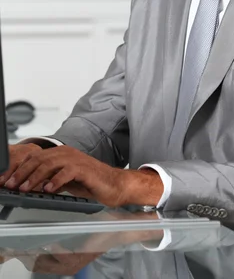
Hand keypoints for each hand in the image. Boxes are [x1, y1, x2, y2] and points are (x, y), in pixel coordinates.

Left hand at [1, 145, 162, 206]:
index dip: (20, 167)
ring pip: (49, 164)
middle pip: (39, 158)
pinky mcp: (85, 168)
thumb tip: (29, 184)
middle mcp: (67, 153)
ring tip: (25, 188)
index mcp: (61, 154)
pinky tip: (47, 189)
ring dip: (35, 176)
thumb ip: (49, 179)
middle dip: (22, 172)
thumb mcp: (65, 181)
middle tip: (11, 184)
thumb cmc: (91, 182)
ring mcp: (76, 159)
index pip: (35, 157)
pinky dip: (55, 180)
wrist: (114, 185)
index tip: (8, 179)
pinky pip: (67, 172)